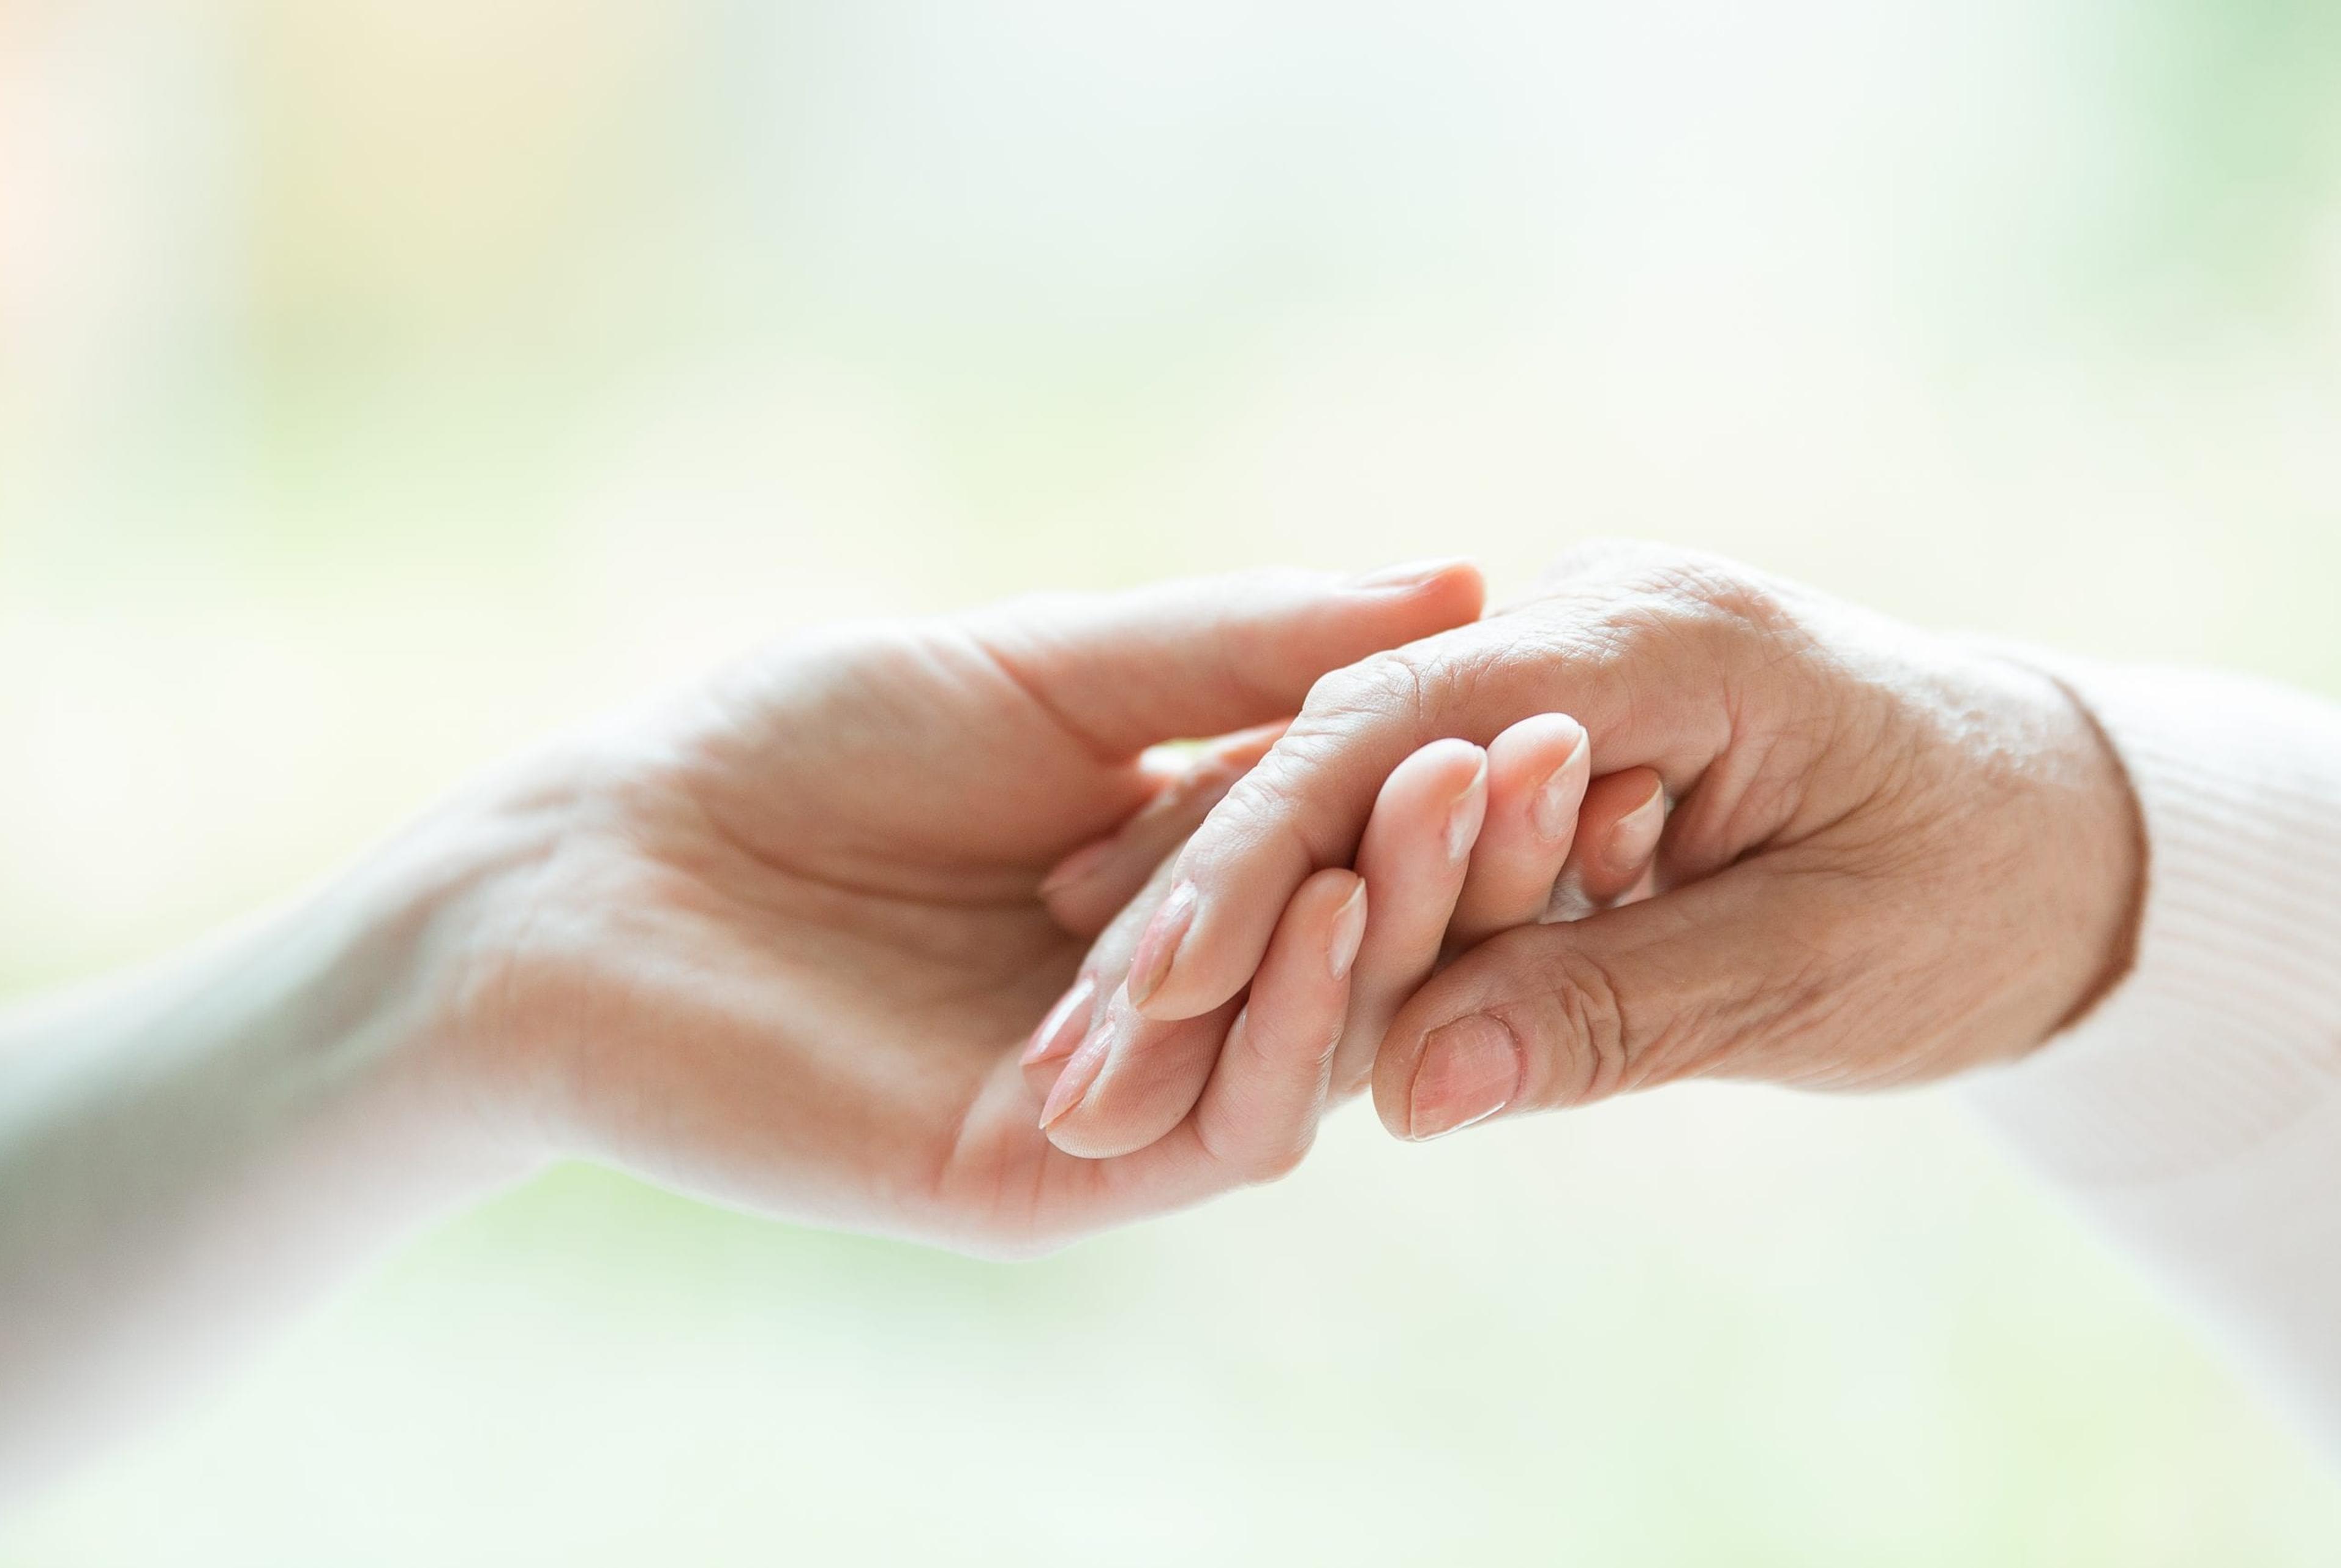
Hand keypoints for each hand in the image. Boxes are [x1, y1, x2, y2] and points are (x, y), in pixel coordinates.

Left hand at [436, 563, 1484, 1250]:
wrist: (602, 869)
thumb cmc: (800, 744)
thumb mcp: (1046, 668)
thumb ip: (1237, 649)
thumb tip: (1460, 574)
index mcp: (1176, 877)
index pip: (1358, 845)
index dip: (1451, 777)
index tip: (1547, 687)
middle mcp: (1171, 995)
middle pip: (1362, 949)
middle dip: (1453, 855)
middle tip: (1548, 749)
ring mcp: (1121, 1093)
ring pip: (1313, 1044)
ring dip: (1394, 928)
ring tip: (1453, 801)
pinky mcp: (1051, 1174)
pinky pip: (1216, 1123)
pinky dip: (1280, 1025)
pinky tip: (1318, 912)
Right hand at [1106, 542, 2144, 1139]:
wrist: (2055, 823)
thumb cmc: (1974, 890)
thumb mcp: (1823, 969)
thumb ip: (1618, 1012)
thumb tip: (1411, 1095)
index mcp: (1656, 638)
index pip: (1400, 735)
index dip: (1262, 860)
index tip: (1152, 987)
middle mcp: (1577, 625)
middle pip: (1336, 752)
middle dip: (1199, 900)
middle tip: (1073, 1051)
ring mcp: (1545, 668)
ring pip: (1334, 782)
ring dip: (1211, 909)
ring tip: (1086, 1040)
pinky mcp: (1528, 728)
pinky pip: (1379, 807)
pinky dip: (1286, 897)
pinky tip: (1170, 975)